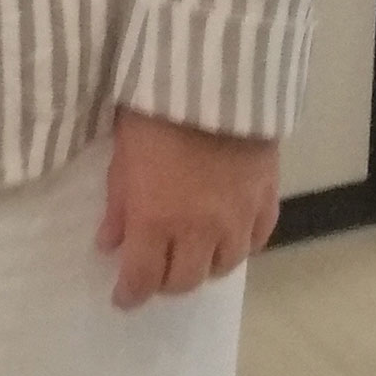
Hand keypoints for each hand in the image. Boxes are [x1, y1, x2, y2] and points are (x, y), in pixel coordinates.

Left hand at [96, 109, 278, 309]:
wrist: (217, 77)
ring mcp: (237, 218)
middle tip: (155, 272)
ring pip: (225, 267)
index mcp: (157, 220)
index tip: (123, 298)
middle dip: (165, 283)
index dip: (131, 294)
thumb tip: (109, 242)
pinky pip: (256, 241)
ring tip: (192, 254)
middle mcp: (200, 231)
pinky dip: (240, 246)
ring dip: (204, 267)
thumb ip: (119, 203)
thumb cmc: (157, 109)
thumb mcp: (124, 154)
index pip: (143, 278)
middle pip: (185, 281)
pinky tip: (229, 238)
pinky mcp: (266, 199)